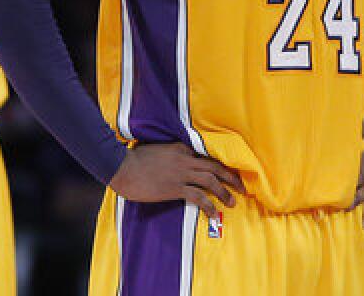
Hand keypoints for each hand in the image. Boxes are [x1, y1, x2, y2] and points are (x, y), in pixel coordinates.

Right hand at [108, 142, 244, 220]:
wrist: (122, 167)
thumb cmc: (133, 159)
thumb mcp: (154, 150)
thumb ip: (167, 154)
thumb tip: (173, 161)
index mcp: (180, 148)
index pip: (205, 155)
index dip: (219, 165)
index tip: (227, 173)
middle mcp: (184, 159)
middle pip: (214, 167)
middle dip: (230, 177)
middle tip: (241, 186)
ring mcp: (181, 174)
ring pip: (210, 181)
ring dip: (224, 192)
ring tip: (232, 202)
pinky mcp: (175, 188)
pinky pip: (198, 197)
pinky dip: (209, 206)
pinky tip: (214, 214)